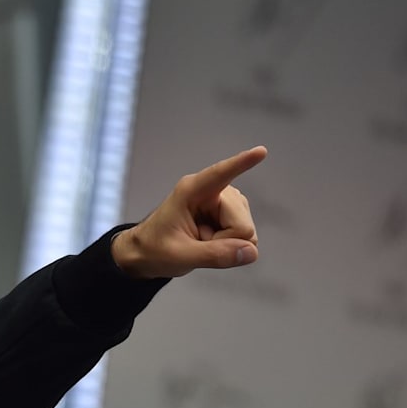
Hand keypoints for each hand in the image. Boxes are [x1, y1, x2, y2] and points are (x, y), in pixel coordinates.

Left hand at [113, 146, 266, 278]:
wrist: (146, 254)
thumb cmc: (155, 248)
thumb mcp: (180, 256)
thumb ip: (214, 255)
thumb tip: (250, 252)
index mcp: (192, 191)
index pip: (221, 174)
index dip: (242, 164)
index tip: (260, 151)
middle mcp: (213, 191)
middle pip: (242, 223)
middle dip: (225, 240)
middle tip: (198, 241)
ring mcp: (225, 203)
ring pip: (246, 230)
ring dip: (226, 243)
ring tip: (201, 241)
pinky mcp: (230, 214)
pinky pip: (245, 236)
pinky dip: (229, 244)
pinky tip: (209, 241)